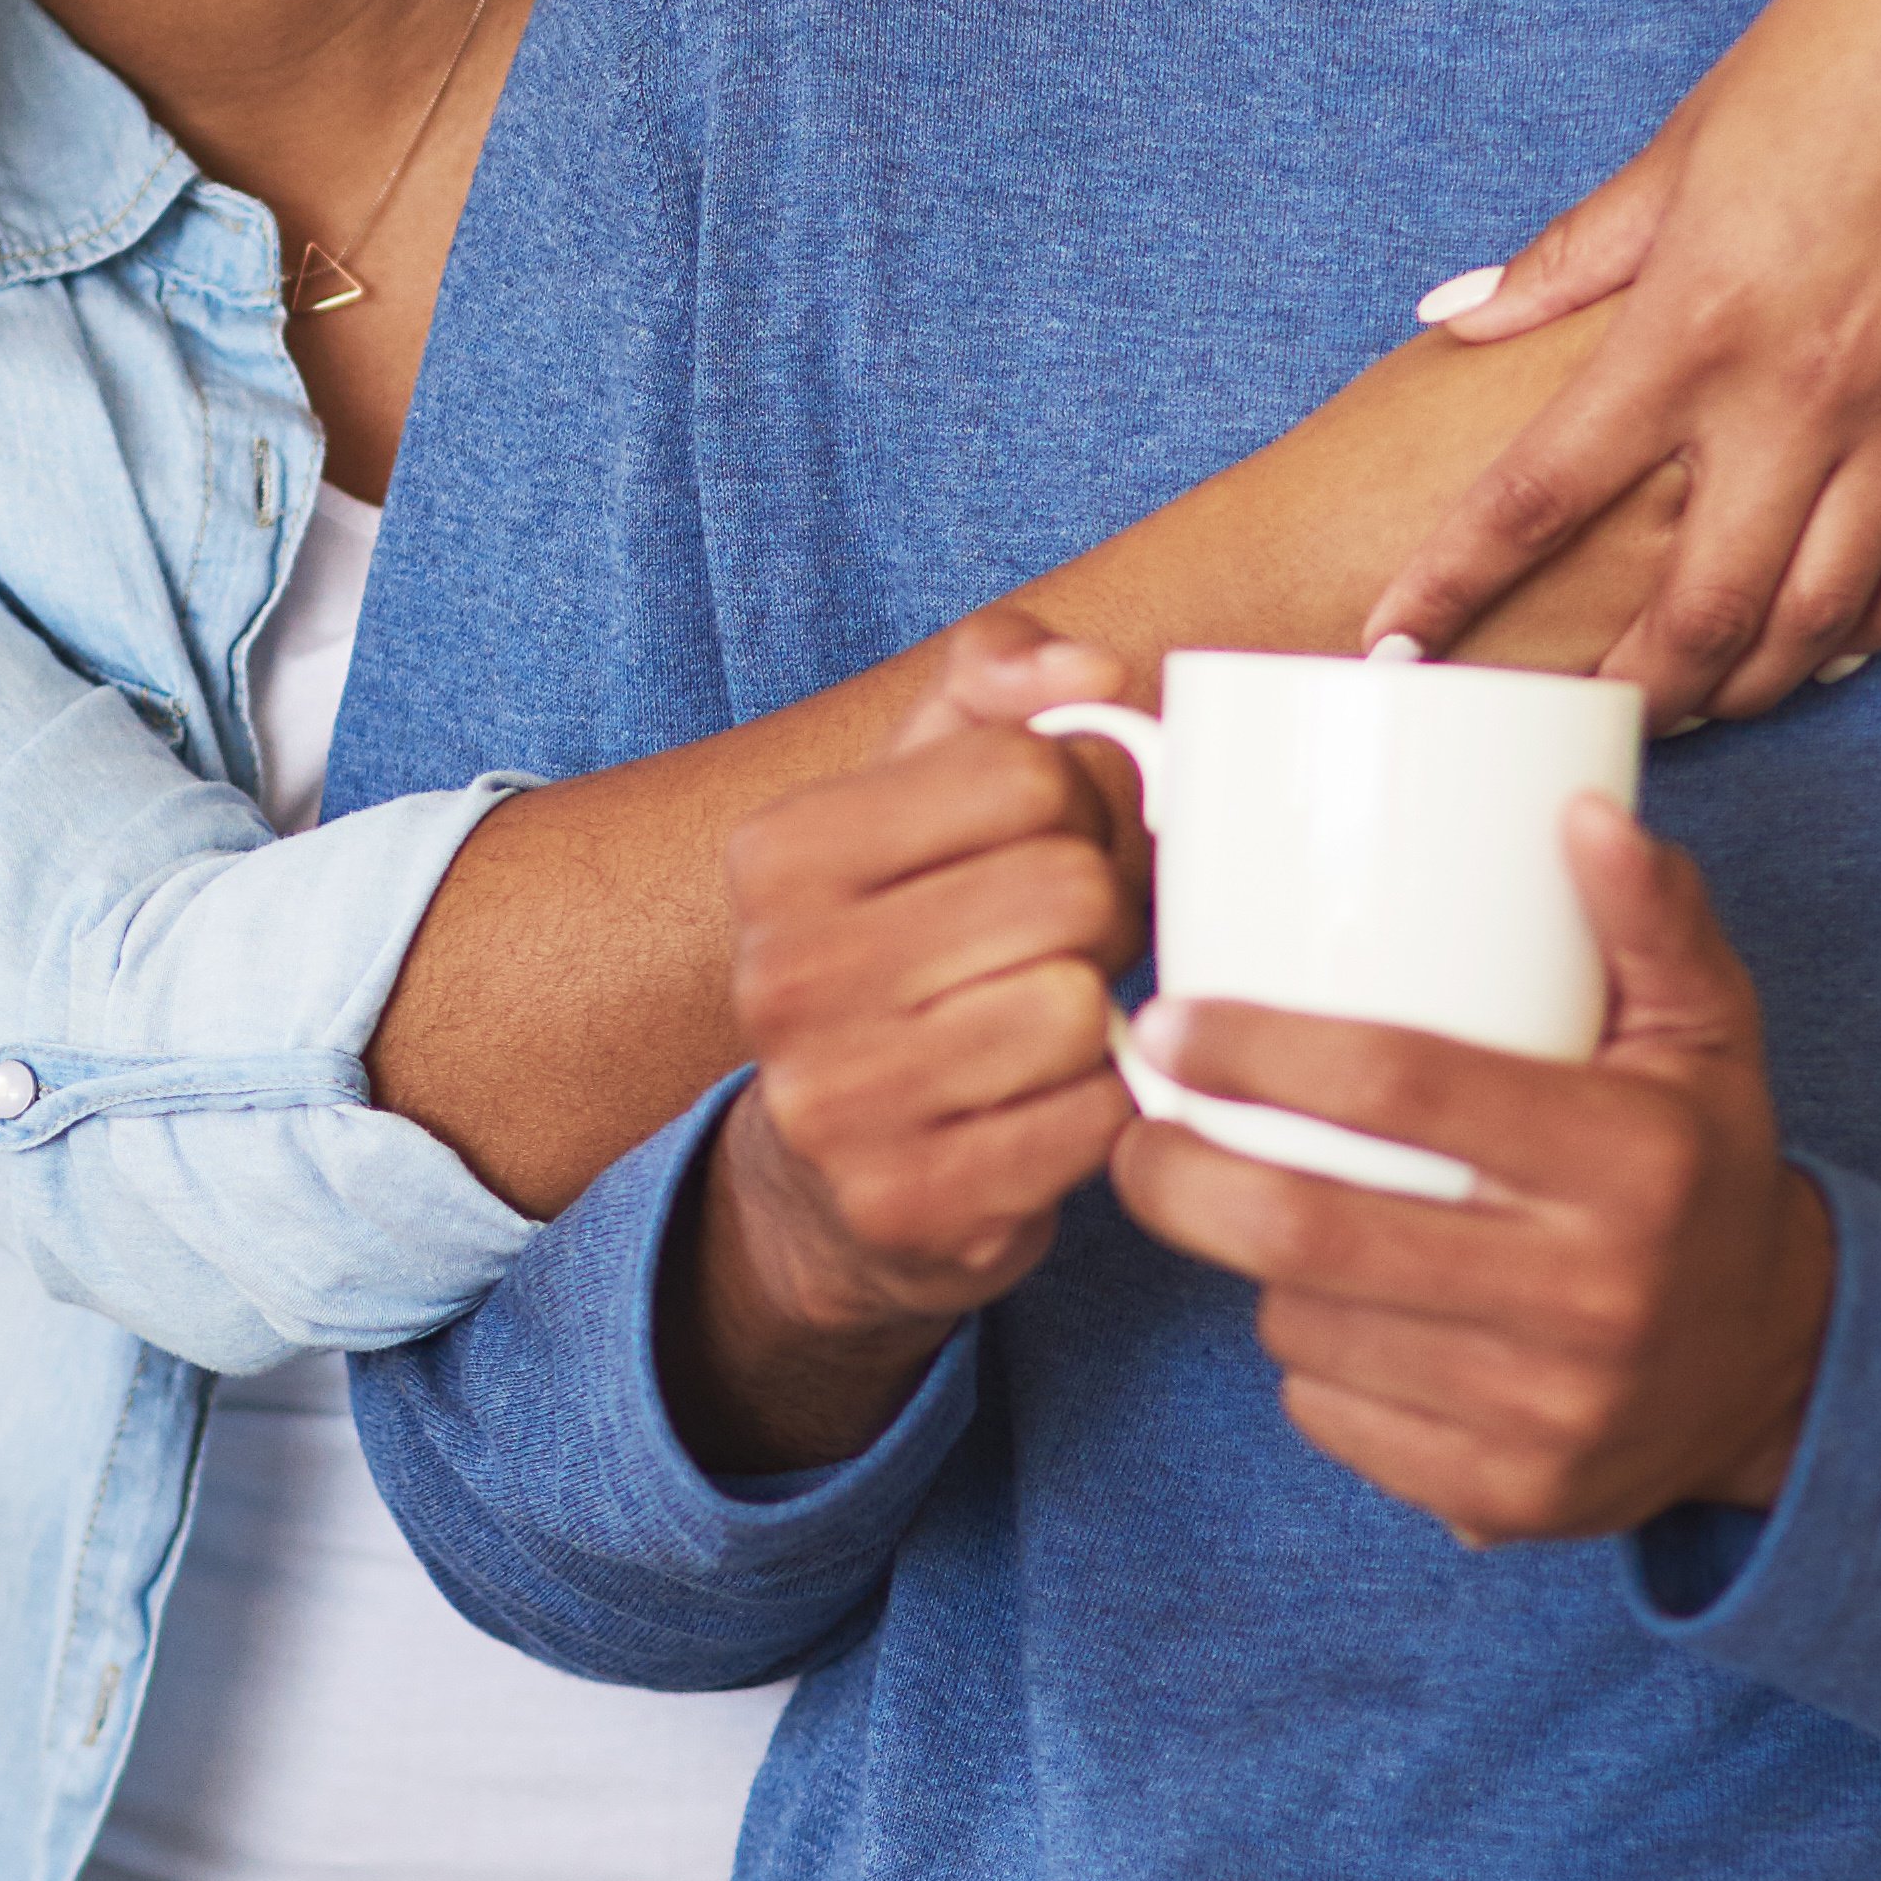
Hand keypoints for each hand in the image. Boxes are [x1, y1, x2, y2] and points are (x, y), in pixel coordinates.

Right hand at [681, 608, 1150, 1480]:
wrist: (826, 1170)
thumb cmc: (903, 946)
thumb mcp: (917, 789)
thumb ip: (995, 682)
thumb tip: (1094, 673)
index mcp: (778, 854)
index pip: (1026, 772)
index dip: (1077, 806)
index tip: (1045, 847)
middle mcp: (780, 975)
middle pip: (1067, 890)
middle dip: (1099, 915)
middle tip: (1064, 946)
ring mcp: (832, 1103)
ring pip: (1079, 1009)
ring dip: (1098, 1019)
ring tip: (1049, 1025)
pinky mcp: (903, 1206)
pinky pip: (1090, 1123)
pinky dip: (1101, 1110)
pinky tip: (1046, 1107)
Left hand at [1111, 798, 1833, 1541]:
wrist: (1779, 1374)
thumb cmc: (1703, 1172)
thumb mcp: (1708, 1036)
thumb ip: (1652, 916)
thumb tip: (1578, 807)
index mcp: (1629, 1163)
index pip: (1403, 1087)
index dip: (1261, 1051)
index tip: (1167, 1023)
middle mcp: (1589, 1296)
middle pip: (1313, 1232)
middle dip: (1183, 1176)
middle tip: (1135, 1129)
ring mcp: (1544, 1414)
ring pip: (1306, 1329)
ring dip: (1249, 1268)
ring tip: (1255, 1213)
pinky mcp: (1505, 1499)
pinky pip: (1333, 1419)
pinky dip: (1301, 1363)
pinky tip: (1326, 1313)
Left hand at [1371, 0, 1880, 711]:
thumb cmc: (1843, 46)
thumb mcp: (1685, 147)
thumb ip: (1574, 260)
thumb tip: (1456, 319)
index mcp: (1691, 319)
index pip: (1540, 488)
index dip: (1456, 580)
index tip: (1391, 646)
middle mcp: (1798, 388)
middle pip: (1699, 602)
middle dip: (1631, 690)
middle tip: (1577, 734)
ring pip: (1829, 611)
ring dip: (1761, 680)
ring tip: (1704, 710)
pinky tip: (1843, 648)